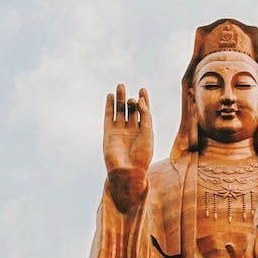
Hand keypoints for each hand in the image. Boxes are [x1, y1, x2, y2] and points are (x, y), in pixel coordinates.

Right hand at [104, 84, 152, 211]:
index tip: (143, 90)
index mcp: (144, 131)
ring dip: (120, 99)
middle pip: (131, 110)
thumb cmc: (142, 155)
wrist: (127, 171)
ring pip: (119, 111)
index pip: (144, 112)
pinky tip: (110, 96)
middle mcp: (132, 130)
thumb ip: (146, 115)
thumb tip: (139, 99)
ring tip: (120, 86)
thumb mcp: (148, 132)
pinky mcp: (109, 133)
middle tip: (129, 90)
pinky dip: (109, 106)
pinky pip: (108, 117)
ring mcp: (120, 131)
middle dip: (131, 99)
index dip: (144, 100)